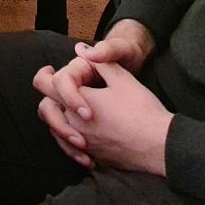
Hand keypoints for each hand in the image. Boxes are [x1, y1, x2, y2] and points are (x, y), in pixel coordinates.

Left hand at [31, 21, 156, 168]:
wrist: (159, 145)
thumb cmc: (141, 110)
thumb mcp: (122, 79)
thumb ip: (99, 62)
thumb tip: (81, 49)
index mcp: (76, 101)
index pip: (45, 85)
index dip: (45, 75)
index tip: (51, 70)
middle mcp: (73, 124)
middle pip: (45, 110)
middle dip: (48, 98)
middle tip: (55, 91)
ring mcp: (82, 142)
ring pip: (56, 131)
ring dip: (57, 120)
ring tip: (67, 110)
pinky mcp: (93, 155)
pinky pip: (71, 148)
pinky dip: (71, 140)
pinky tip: (81, 135)